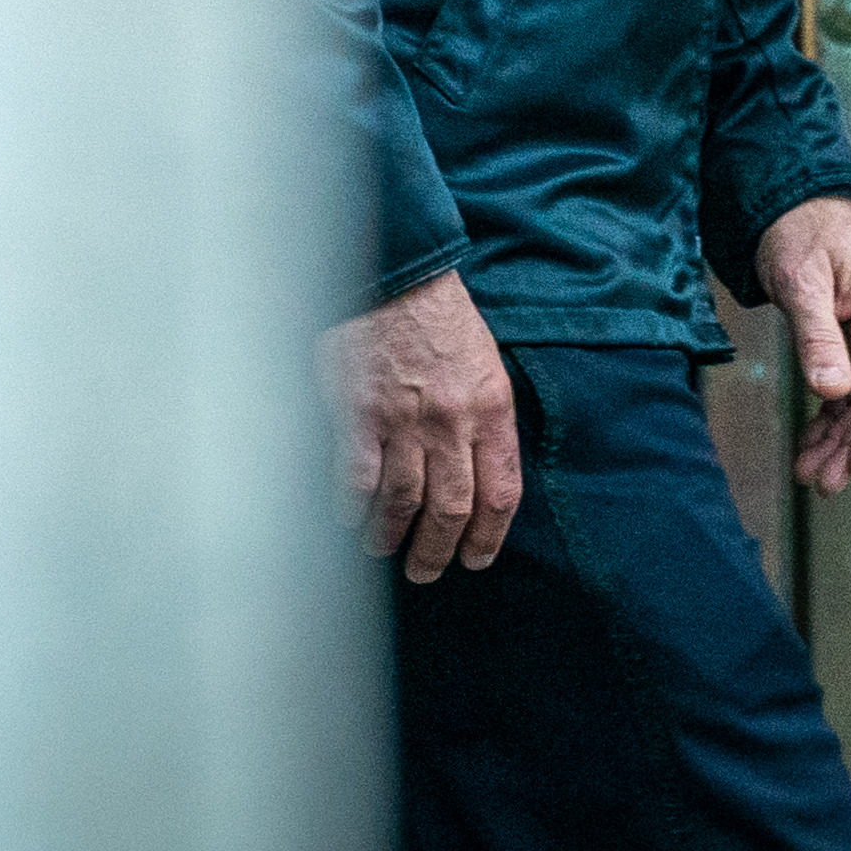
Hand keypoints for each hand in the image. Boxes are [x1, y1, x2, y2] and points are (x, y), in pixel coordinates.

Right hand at [319, 268, 522, 582]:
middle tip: (427, 572)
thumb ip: (485, 420)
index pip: (501, 491)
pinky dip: (352, 508)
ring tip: (384, 550)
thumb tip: (478, 475)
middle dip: (438, 550)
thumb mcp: (486, 367)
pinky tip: (349, 521)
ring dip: (391, 536)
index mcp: (492, 409)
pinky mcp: (356, 414)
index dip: (489, 535)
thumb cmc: (442, 323)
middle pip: (451, 508)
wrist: (395, 278)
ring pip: (402, 502)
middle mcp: (452, 421)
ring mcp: (402, 421)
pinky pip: (355, 480)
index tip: (477, 559)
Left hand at [756, 196, 850, 492]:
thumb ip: (818, 336)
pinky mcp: (842, 338)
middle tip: (824, 485)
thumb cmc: (802, 230)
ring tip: (810, 476)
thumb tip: (833, 391)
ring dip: (837, 438)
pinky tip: (809, 445)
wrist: (793, 200)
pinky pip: (841, 387)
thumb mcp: (803, 281)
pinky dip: (825, 417)